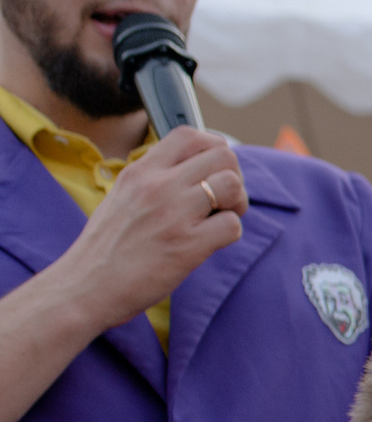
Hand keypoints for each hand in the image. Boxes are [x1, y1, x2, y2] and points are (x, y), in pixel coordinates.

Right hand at [49, 127, 244, 328]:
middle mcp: (158, 186)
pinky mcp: (187, 245)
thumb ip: (155, 181)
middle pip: (222, 155)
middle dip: (233, 176)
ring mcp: (174, 214)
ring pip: (232, 184)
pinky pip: (233, 225)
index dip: (214, 149)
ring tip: (219, 219)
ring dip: (237, 203)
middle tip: (223, 200)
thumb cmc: (106, 248)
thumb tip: (194, 173)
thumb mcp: (122, 197)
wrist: (84, 286)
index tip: (213, 171)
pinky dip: (230, 233)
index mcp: (140, 172)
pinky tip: (211, 242)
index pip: (189, 135)